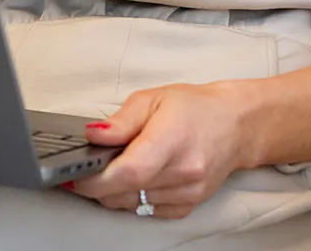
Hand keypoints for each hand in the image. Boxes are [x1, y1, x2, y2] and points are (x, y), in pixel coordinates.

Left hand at [63, 82, 255, 220]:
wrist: (237, 125)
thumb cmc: (195, 108)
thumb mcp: (152, 99)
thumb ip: (120, 121)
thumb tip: (93, 136)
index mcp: (172, 140)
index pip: (128, 172)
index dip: (95, 178)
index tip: (73, 175)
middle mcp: (184, 172)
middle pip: (126, 192)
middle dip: (96, 185)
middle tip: (84, 169)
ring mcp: (189, 192)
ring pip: (133, 204)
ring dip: (112, 192)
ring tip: (110, 169)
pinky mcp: (189, 205)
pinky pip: (148, 211)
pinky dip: (133, 199)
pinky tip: (132, 181)